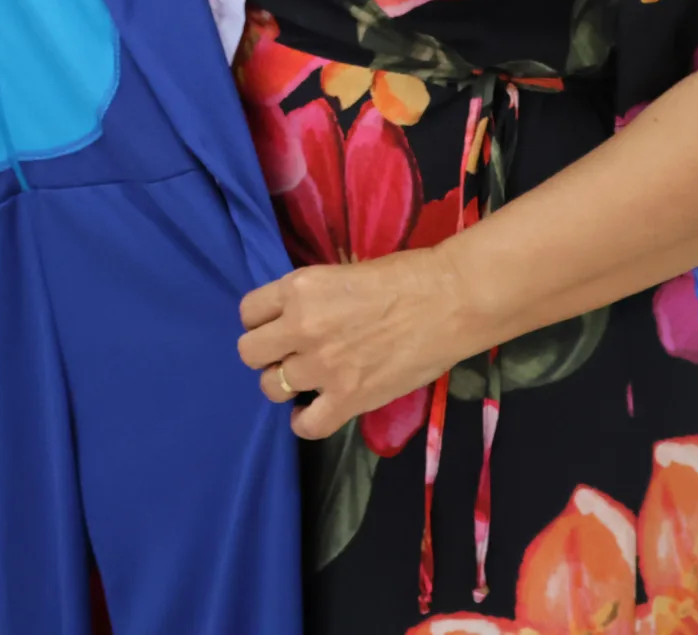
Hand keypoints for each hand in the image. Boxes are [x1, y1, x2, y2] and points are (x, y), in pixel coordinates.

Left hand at [237, 247, 481, 441]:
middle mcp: (300, 327)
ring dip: (285, 385)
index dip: (261, 322)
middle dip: (267, 354)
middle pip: (250, 352)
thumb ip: (311, 298)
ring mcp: (322, 366)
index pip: (248, 312)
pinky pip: (307, 425)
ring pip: (271, 388)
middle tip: (290, 354)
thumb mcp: (340, 273)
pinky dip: (305, 422)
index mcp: (298, 289)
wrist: (449, 301)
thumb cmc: (404, 277)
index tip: (278, 327)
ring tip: (307, 381)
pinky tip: (314, 411)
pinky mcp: (348, 398)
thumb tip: (295, 317)